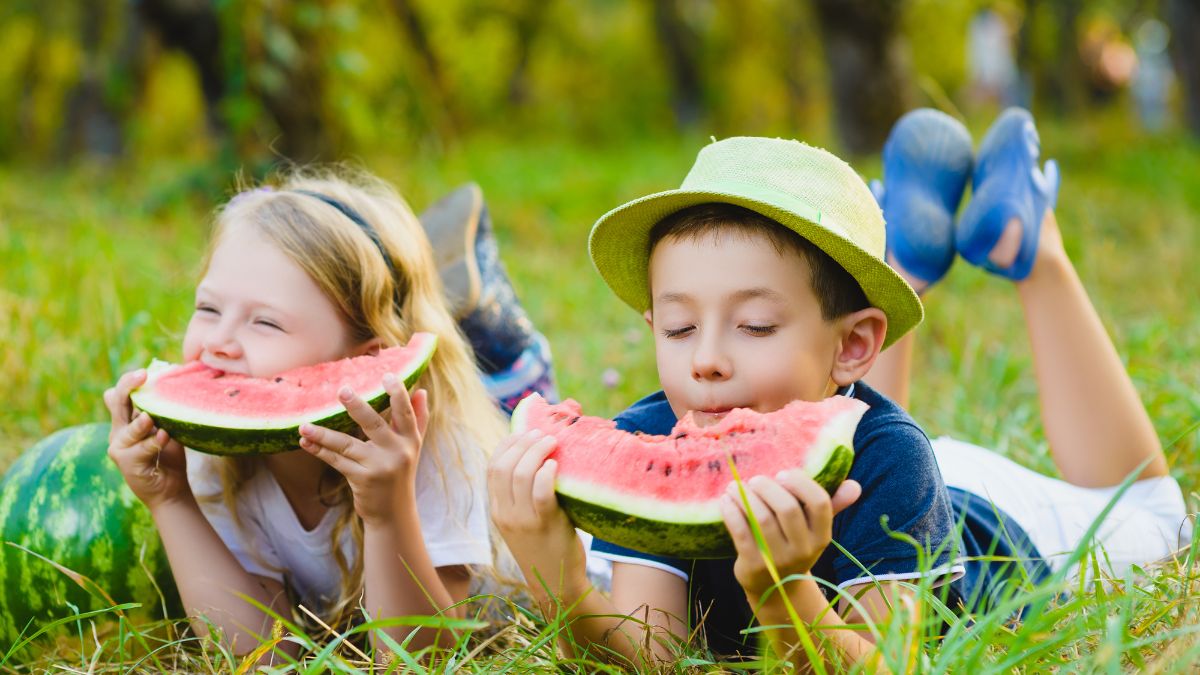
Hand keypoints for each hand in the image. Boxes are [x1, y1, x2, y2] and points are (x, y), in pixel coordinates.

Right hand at [104, 369, 190, 509]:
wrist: (170, 488)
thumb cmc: (168, 454)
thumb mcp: (166, 427)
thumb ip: (162, 409)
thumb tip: (166, 378)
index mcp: (126, 420)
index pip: (121, 394)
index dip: (129, 382)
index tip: (145, 372)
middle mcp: (118, 431)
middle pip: (118, 404)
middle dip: (129, 388)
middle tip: (142, 376)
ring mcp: (119, 448)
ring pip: (130, 429)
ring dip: (142, 423)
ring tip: (151, 417)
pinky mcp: (126, 463)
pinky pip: (141, 449)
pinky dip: (154, 442)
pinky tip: (164, 436)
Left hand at [298, 374, 427, 525]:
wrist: (394, 513)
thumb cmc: (401, 473)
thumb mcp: (413, 447)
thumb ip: (418, 419)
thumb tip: (421, 390)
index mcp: (410, 440)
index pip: (405, 412)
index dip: (397, 393)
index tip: (386, 375)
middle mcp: (397, 452)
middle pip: (374, 424)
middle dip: (357, 407)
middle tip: (341, 390)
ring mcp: (378, 466)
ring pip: (347, 445)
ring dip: (323, 435)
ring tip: (304, 426)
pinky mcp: (362, 479)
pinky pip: (336, 461)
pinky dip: (320, 451)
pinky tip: (305, 442)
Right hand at [487, 430, 587, 600]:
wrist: (557, 584)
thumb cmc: (545, 546)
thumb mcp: (524, 521)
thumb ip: (523, 495)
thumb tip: (536, 457)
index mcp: (497, 511)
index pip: (492, 468)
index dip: (506, 444)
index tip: (523, 432)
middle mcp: (505, 514)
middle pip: (504, 466)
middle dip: (522, 442)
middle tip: (541, 433)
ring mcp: (523, 520)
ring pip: (521, 474)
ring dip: (537, 450)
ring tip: (552, 441)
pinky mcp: (545, 524)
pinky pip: (541, 491)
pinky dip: (547, 472)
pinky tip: (555, 464)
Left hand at [721, 473, 861, 599]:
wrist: (775, 589)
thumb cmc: (794, 546)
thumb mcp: (814, 531)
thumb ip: (832, 505)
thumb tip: (855, 485)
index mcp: (822, 536)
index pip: (820, 503)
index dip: (801, 483)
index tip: (782, 474)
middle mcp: (804, 549)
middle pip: (787, 509)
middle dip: (768, 488)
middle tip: (756, 479)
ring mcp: (778, 560)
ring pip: (761, 519)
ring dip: (745, 496)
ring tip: (735, 486)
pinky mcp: (754, 565)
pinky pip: (740, 531)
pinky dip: (731, 511)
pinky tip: (726, 500)